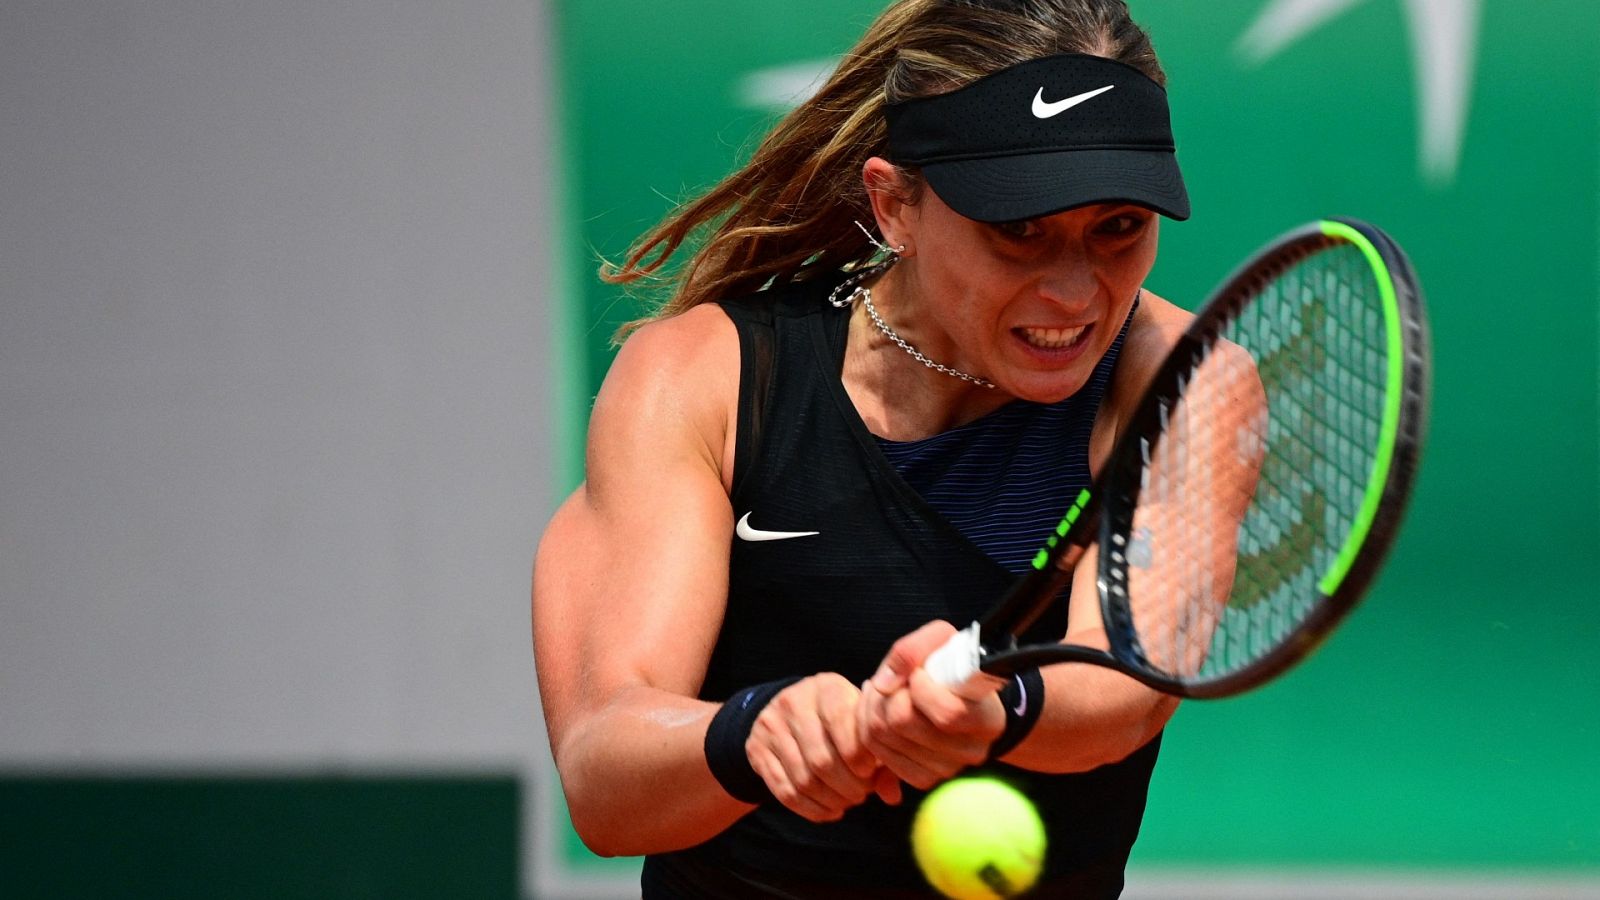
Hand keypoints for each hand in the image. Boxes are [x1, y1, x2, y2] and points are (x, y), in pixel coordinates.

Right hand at [746, 673, 901, 821]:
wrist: (788, 711)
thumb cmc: (839, 720)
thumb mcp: (860, 724)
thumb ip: (881, 758)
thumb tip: (892, 796)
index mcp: (827, 688)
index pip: (841, 723)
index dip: (859, 755)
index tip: (871, 771)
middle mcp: (794, 702)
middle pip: (822, 759)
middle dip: (848, 785)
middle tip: (862, 793)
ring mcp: (771, 726)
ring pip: (804, 780)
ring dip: (832, 800)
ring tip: (848, 801)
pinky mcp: (756, 750)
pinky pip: (785, 792)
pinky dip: (812, 809)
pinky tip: (829, 810)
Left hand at [858, 620, 1006, 789]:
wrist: (961, 696)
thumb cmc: (954, 665)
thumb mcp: (942, 640)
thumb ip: (913, 649)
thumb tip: (884, 683)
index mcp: (987, 718)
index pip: (946, 712)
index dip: (920, 688)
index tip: (919, 673)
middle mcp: (971, 750)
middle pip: (904, 723)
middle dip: (886, 694)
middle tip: (891, 680)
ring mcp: (947, 769)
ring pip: (884, 739)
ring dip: (872, 709)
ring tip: (883, 691)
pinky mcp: (923, 778)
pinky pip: (880, 756)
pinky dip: (870, 731)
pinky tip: (881, 713)